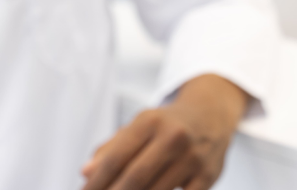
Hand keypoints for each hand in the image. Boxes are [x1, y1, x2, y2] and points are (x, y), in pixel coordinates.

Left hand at [81, 74, 247, 189]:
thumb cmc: (166, 124)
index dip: (97, 181)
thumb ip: (111, 147)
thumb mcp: (139, 125)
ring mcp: (192, 157)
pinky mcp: (208, 176)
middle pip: (134, 177)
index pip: (115, 157)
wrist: (210, 115)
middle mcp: (172, 136)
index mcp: (150, 120)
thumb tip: (86, 172)